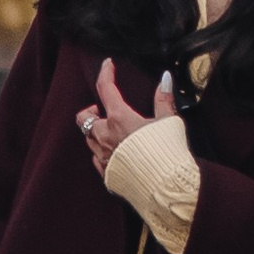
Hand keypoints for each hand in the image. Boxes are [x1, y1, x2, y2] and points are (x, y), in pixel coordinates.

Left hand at [76, 57, 178, 178]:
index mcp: (119, 118)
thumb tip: (166, 79)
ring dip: (96, 132)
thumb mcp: (169, 122)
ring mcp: (103, 157)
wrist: (165, 188)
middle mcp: (105, 136)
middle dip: (92, 112)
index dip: (105, 73)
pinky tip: (116, 153)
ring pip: (88, 139)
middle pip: (83, 118)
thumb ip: (164, 100)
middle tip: (104, 111)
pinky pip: (96, 159)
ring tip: (112, 132)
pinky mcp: (106, 175)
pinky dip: (102, 153)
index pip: (105, 88)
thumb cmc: (168, 153)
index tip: (107, 65)